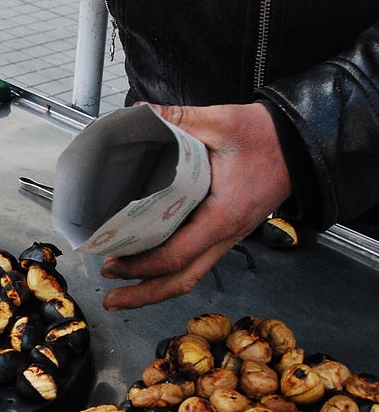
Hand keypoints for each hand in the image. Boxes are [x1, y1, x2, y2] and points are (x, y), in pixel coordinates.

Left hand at [99, 102, 292, 309]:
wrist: (300, 144)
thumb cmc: (266, 136)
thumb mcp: (222, 121)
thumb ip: (179, 119)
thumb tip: (140, 113)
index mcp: (222, 215)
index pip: (178, 254)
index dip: (142, 265)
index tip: (114, 261)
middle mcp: (226, 235)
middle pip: (182, 281)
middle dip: (143, 294)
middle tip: (111, 298)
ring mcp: (227, 238)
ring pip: (190, 277)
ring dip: (154, 289)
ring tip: (122, 293)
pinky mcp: (224, 233)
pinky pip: (195, 263)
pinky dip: (168, 272)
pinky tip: (146, 269)